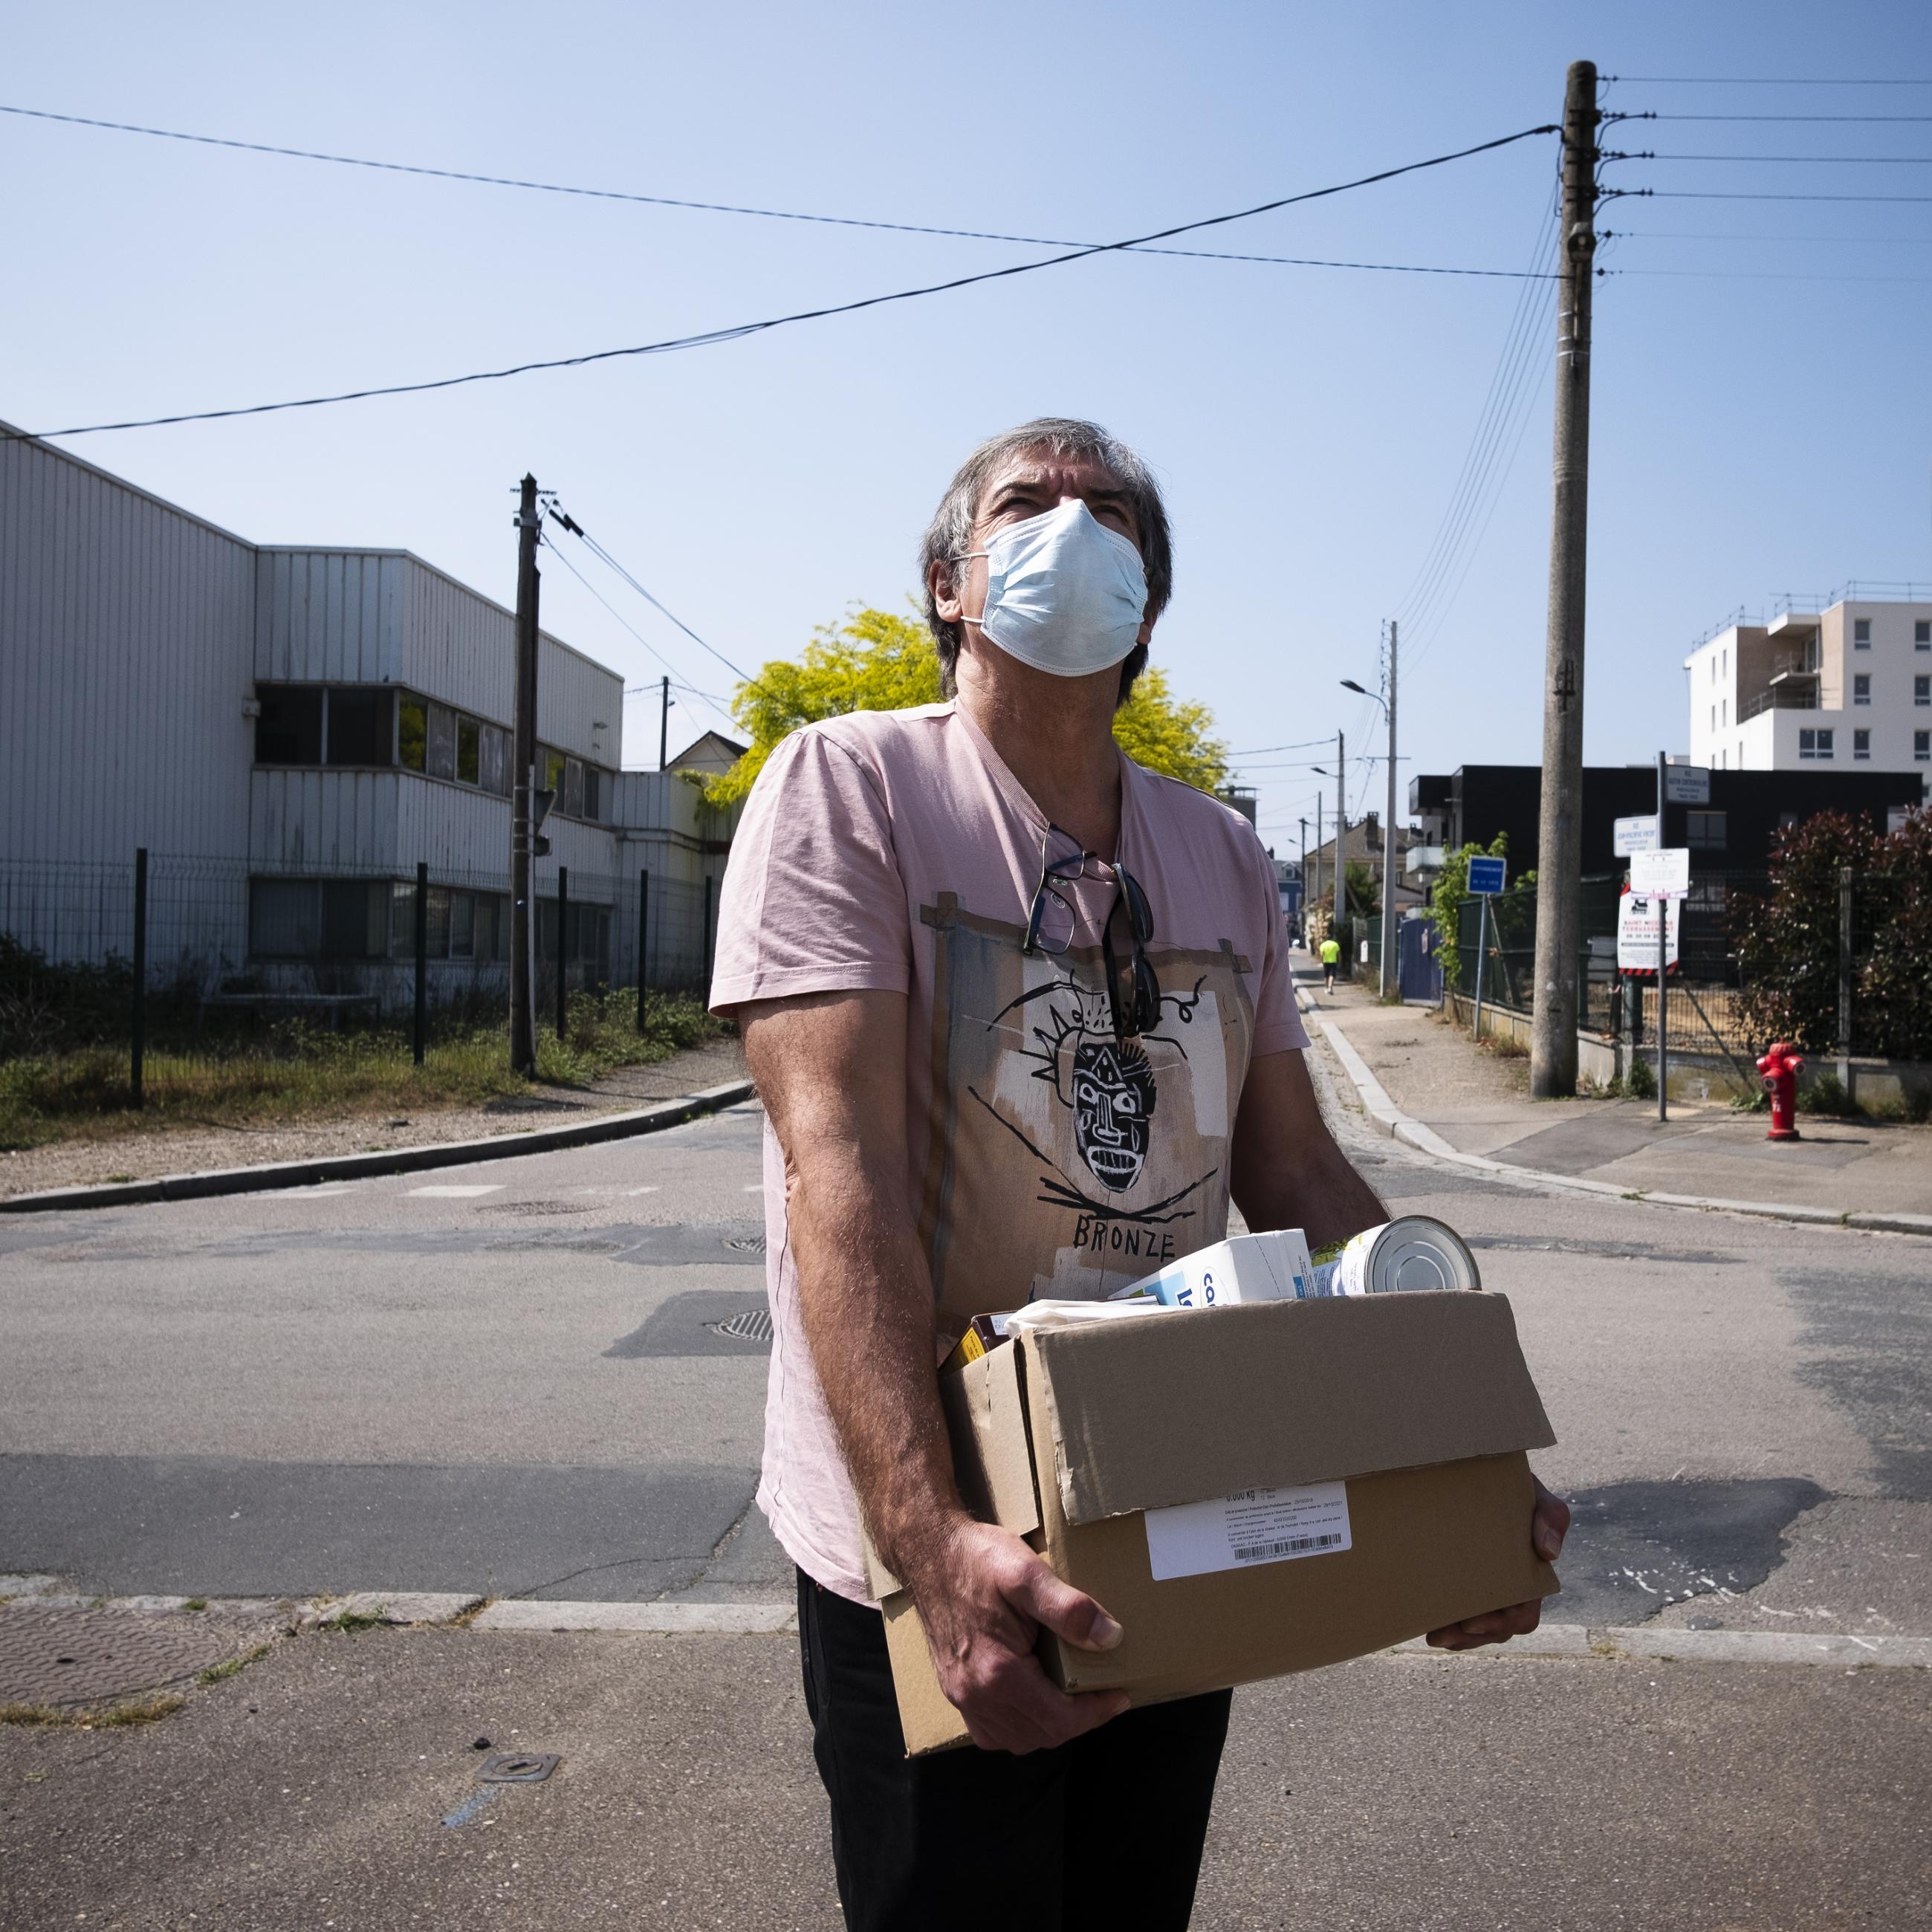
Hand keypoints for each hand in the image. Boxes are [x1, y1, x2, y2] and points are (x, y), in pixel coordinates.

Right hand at [903, 1516, 1129, 1753]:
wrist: (930, 1551)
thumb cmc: (978, 1559)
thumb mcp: (1028, 1573)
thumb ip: (1069, 1609)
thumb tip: (1110, 1638)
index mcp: (998, 1671)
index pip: (1058, 1720)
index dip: (1096, 1713)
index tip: (1119, 1695)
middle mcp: (976, 1693)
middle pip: (1040, 1735)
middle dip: (1078, 1720)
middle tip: (1102, 1693)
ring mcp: (961, 1695)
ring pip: (1015, 1739)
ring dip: (1049, 1726)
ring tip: (1074, 1698)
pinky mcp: (953, 1688)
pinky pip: (990, 1731)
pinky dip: (1018, 1727)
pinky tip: (1033, 1701)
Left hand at [1425, 1477, 1570, 1652]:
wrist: (1484, 1473)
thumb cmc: (1515, 1488)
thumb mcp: (1537, 1497)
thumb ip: (1551, 1517)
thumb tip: (1549, 1552)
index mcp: (1530, 1576)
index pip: (1523, 1613)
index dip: (1502, 1624)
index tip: (1474, 1622)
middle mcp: (1511, 1587)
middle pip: (1498, 1627)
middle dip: (1473, 1636)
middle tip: (1444, 1634)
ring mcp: (1487, 1587)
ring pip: (1478, 1627)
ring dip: (1458, 1637)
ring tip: (1434, 1635)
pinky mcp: (1462, 1581)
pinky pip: (1459, 1613)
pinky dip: (1448, 1624)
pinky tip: (1428, 1625)